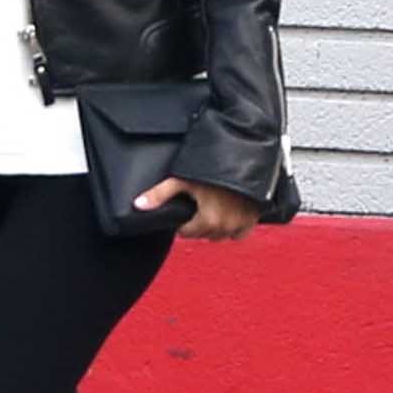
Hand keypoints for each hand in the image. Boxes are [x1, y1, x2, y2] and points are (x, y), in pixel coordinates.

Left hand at [133, 175, 258, 240]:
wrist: (247, 157)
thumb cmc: (217, 167)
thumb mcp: (183, 179)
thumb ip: (160, 194)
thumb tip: (138, 205)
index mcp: (208, 221)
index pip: (188, 233)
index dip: (184, 222)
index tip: (188, 208)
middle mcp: (226, 226)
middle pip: (205, 235)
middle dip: (200, 224)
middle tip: (200, 205)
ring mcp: (242, 223)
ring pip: (222, 235)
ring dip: (216, 226)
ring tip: (214, 208)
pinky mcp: (253, 218)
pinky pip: (240, 233)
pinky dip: (234, 226)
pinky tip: (229, 212)